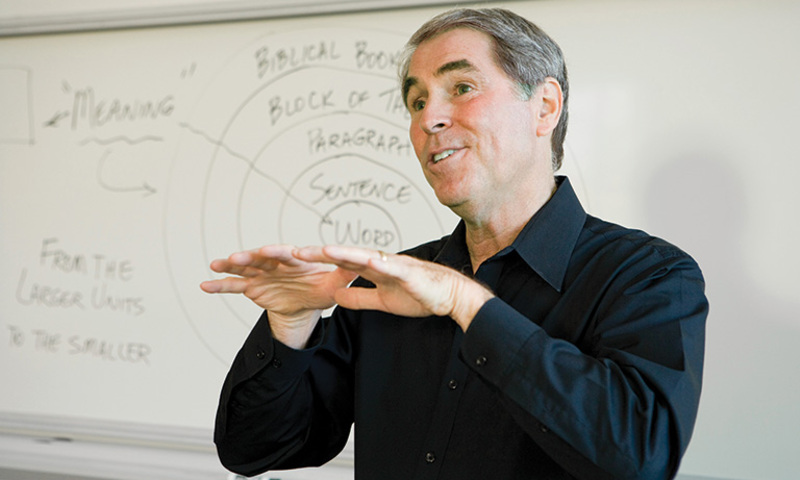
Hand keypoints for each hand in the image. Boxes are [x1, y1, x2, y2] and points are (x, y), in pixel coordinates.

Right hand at [200, 244, 357, 347]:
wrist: (305, 301)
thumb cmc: (321, 288)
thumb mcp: (334, 286)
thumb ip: (344, 276)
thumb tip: (361, 267)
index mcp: (295, 260)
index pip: (288, 254)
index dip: (282, 253)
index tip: (276, 251)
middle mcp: (276, 263)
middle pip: (262, 258)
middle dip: (251, 256)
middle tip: (241, 255)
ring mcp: (261, 274)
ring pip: (244, 268)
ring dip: (231, 265)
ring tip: (217, 263)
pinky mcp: (252, 287)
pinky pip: (233, 286)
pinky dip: (219, 286)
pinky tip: (204, 285)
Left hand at [294, 245, 493, 330]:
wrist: (450, 296)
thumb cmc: (421, 295)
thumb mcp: (382, 302)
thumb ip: (359, 298)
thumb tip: (336, 298)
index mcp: (374, 269)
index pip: (342, 262)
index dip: (320, 260)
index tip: (297, 257)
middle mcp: (381, 262)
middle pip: (346, 255)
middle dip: (321, 253)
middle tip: (296, 251)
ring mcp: (394, 266)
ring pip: (363, 256)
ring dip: (342, 253)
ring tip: (321, 251)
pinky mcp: (408, 274)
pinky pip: (390, 267)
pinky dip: (376, 263)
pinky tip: (363, 260)